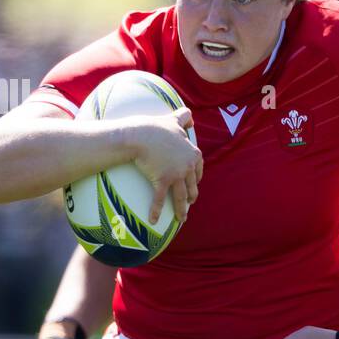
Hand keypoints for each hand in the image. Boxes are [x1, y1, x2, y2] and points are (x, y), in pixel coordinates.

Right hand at [127, 107, 203, 223]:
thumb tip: (191, 117)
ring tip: (182, 218)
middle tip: (190, 203)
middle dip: (192, 196)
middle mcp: (188, 165)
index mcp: (193, 153)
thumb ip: (184, 117)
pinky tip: (154, 220)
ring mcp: (176, 174)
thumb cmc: (155, 127)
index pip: (198, 168)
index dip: (197, 177)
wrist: (139, 135)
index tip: (195, 183)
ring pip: (181, 196)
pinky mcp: (163, 180)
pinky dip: (157, 210)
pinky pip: (160, 199)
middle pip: (192, 185)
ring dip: (181, 209)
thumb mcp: (173, 119)